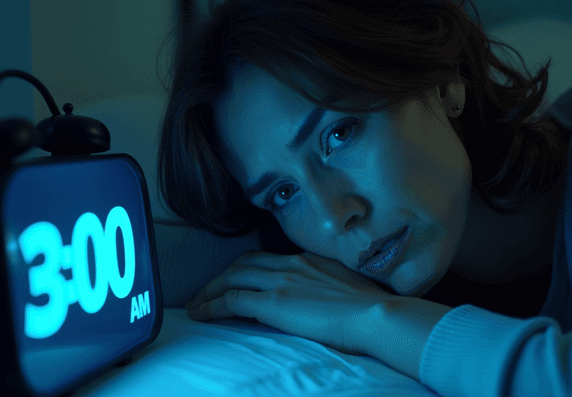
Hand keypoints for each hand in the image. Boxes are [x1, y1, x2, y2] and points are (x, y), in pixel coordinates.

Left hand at [185, 250, 400, 355]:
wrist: (376, 314)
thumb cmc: (371, 307)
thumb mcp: (347, 285)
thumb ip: (327, 285)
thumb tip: (323, 296)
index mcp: (308, 259)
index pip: (266, 257)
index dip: (244, 267)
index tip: (233, 278)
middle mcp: (290, 264)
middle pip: (243, 263)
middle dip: (220, 277)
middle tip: (206, 290)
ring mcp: (280, 281)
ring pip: (231, 278)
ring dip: (209, 290)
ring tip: (196, 304)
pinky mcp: (273, 303)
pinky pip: (231, 301)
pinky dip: (212, 306)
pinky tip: (201, 314)